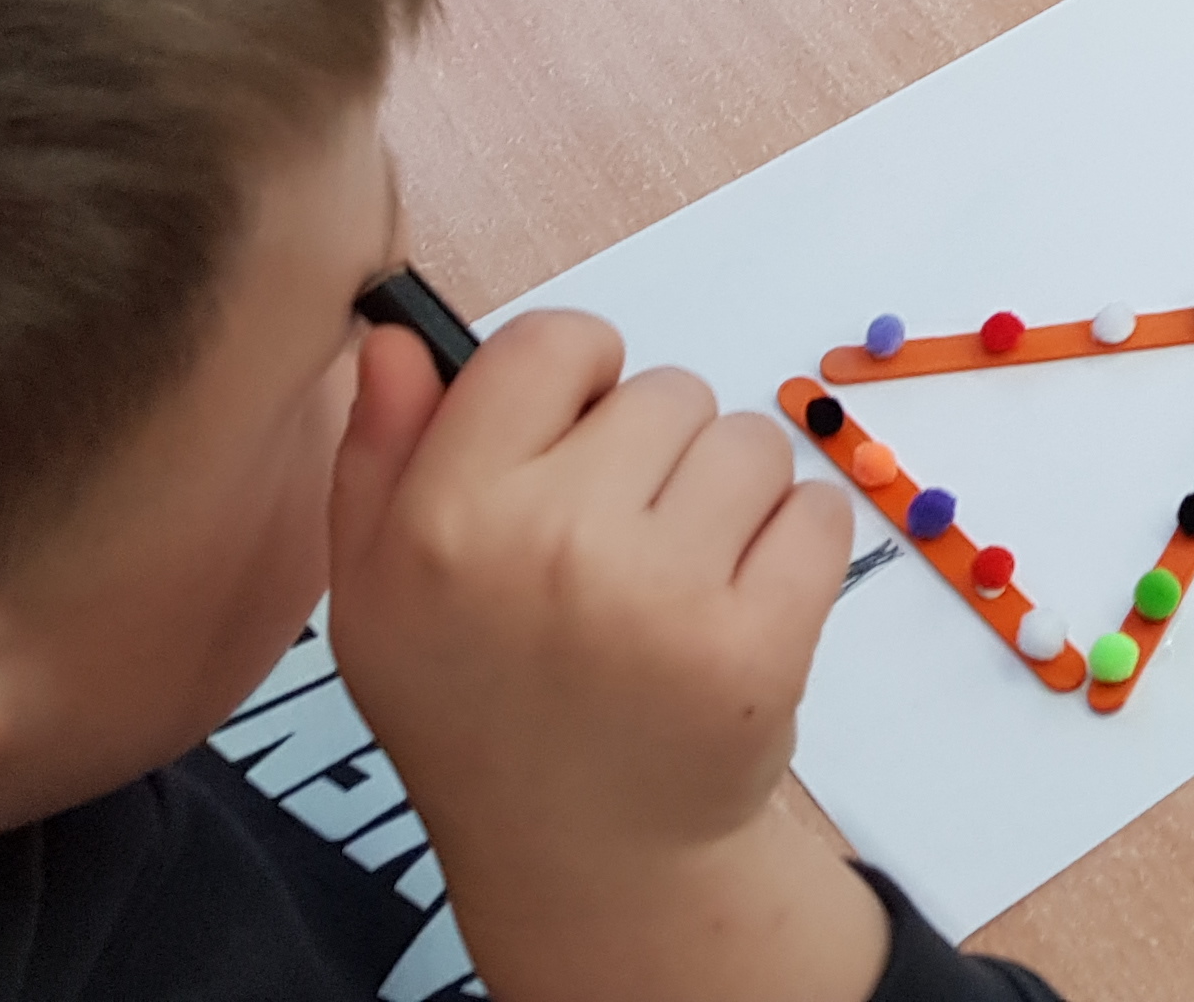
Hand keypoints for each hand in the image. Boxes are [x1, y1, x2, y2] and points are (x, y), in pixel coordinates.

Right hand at [327, 312, 886, 1001]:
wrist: (586, 856)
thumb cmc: (479, 703)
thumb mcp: (377, 589)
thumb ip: (381, 453)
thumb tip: (395, 338)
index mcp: (445, 520)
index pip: (552, 341)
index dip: (577, 380)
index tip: (574, 439)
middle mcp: (550, 547)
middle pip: (666, 390)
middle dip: (655, 450)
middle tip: (616, 548)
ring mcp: (661, 596)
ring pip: (748, 443)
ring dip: (728, 497)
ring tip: (672, 583)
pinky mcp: (758, 638)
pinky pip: (816, 510)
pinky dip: (791, 548)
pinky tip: (732, 608)